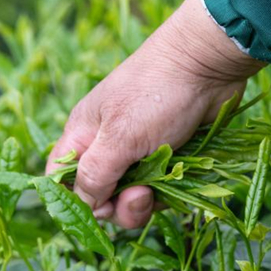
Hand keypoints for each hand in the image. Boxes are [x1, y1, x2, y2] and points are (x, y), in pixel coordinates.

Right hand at [46, 0, 263, 227]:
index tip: (100, 207)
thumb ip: (96, 174)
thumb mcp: (120, 137)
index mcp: (83, 134)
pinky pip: (159, 188)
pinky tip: (179, 175)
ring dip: (146, 201)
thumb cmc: (156, 93)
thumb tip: (86, 204)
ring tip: (160, 185)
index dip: (74, 199)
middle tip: (141, 194)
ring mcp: (138, 151)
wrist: (209, 63)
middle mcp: (106, 145)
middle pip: (99, 195)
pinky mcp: (166, 155)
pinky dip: (168, 190)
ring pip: (131, 196)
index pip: (61, 177)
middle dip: (119, 205)